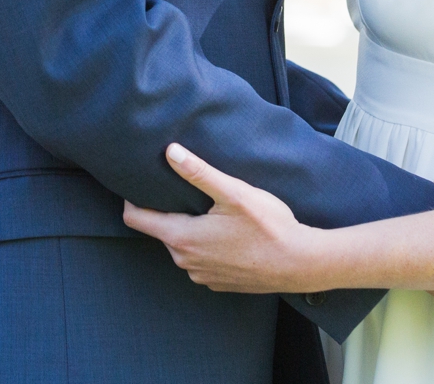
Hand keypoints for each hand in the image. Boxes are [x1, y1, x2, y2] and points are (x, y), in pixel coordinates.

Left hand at [121, 144, 320, 294]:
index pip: (136, 219)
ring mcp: (202, 276)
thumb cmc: (269, 227)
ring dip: (189, 229)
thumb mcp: (234, 193)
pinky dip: (207, 246)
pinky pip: (201, 260)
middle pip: (161, 231)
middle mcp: (186, 262)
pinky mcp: (219, 283)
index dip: (132, 199)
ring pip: (182, 246)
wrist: (301, 264)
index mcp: (182, 238)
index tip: (139, 182)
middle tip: (184, 191)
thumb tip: (169, 151)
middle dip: (167, 211)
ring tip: (210, 211)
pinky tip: (228, 234)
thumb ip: (198, 172)